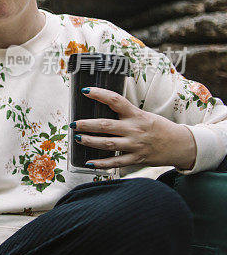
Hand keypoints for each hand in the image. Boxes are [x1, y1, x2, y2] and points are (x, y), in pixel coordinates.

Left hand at [71, 87, 196, 169]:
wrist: (180, 145)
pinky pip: (116, 162)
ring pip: (108, 144)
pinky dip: (101, 164)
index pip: (115, 100)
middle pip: (105, 125)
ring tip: (78, 139)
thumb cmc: (159, 127)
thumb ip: (125, 113)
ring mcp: (135, 145)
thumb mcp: (144, 115)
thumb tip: (102, 108)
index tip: (85, 91)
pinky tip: (89, 163)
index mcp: (136, 114)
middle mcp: (134, 129)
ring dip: (90, 141)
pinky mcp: (137, 158)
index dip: (99, 94)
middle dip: (86, 125)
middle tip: (73, 124)